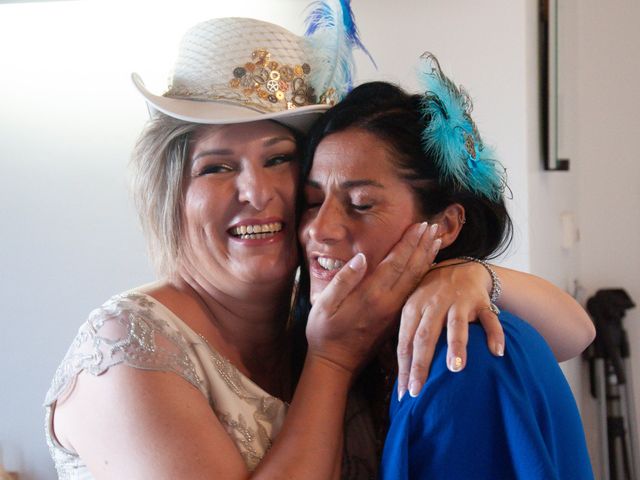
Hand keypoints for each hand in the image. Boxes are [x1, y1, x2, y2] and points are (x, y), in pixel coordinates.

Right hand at [306, 222, 440, 378]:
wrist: (335, 363)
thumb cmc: (324, 332)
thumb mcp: (324, 304)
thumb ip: (344, 279)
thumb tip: (362, 257)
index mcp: (371, 295)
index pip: (396, 263)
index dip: (409, 243)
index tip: (420, 225)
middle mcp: (388, 303)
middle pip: (411, 269)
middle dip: (423, 246)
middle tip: (435, 227)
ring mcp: (394, 313)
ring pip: (416, 281)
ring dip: (427, 259)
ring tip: (437, 242)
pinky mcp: (395, 320)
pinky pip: (414, 293)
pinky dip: (423, 276)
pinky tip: (427, 268)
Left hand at [396, 260, 504, 399]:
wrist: (459, 267)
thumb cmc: (430, 298)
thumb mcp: (414, 310)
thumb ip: (408, 337)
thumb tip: (400, 378)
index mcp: (413, 308)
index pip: (405, 342)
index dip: (403, 367)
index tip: (403, 393)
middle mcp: (434, 304)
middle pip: (425, 336)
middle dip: (421, 364)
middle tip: (418, 389)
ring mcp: (458, 302)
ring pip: (456, 325)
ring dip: (456, 346)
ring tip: (455, 369)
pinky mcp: (480, 301)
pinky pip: (489, 319)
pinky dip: (494, 334)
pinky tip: (497, 352)